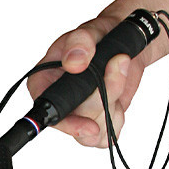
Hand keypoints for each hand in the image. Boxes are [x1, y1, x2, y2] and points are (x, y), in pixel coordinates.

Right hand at [27, 14, 148, 147]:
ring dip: (113, 103)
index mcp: (43, 83)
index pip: (47, 114)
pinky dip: (118, 117)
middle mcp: (56, 103)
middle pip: (77, 122)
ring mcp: (75, 116)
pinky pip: (106, 136)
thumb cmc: (100, 36)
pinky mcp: (94, 123)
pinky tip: (117, 96)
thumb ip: (78, 43)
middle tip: (117, 63)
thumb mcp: (88, 32)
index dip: (68, 123)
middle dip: (103, 98)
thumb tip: (74, 62)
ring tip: (118, 73)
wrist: (126, 42)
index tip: (89, 126)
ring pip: (93, 132)